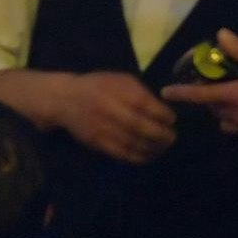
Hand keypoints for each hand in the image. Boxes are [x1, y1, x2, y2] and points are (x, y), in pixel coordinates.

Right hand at [44, 71, 177, 164]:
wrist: (65, 99)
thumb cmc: (98, 86)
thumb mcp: (119, 79)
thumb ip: (140, 92)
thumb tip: (163, 109)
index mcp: (117, 91)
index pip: (145, 106)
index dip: (163, 115)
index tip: (172, 119)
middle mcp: (110, 110)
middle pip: (141, 128)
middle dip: (162, 135)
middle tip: (172, 137)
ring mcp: (103, 129)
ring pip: (134, 144)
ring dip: (153, 149)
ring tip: (163, 147)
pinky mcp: (98, 143)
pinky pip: (122, 154)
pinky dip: (139, 157)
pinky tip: (148, 155)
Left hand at [159, 32, 237, 147]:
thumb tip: (220, 35)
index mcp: (234, 97)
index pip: (198, 96)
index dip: (180, 93)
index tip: (165, 93)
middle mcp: (235, 119)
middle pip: (213, 108)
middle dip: (212, 97)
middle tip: (220, 83)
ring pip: (227, 120)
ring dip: (228, 109)